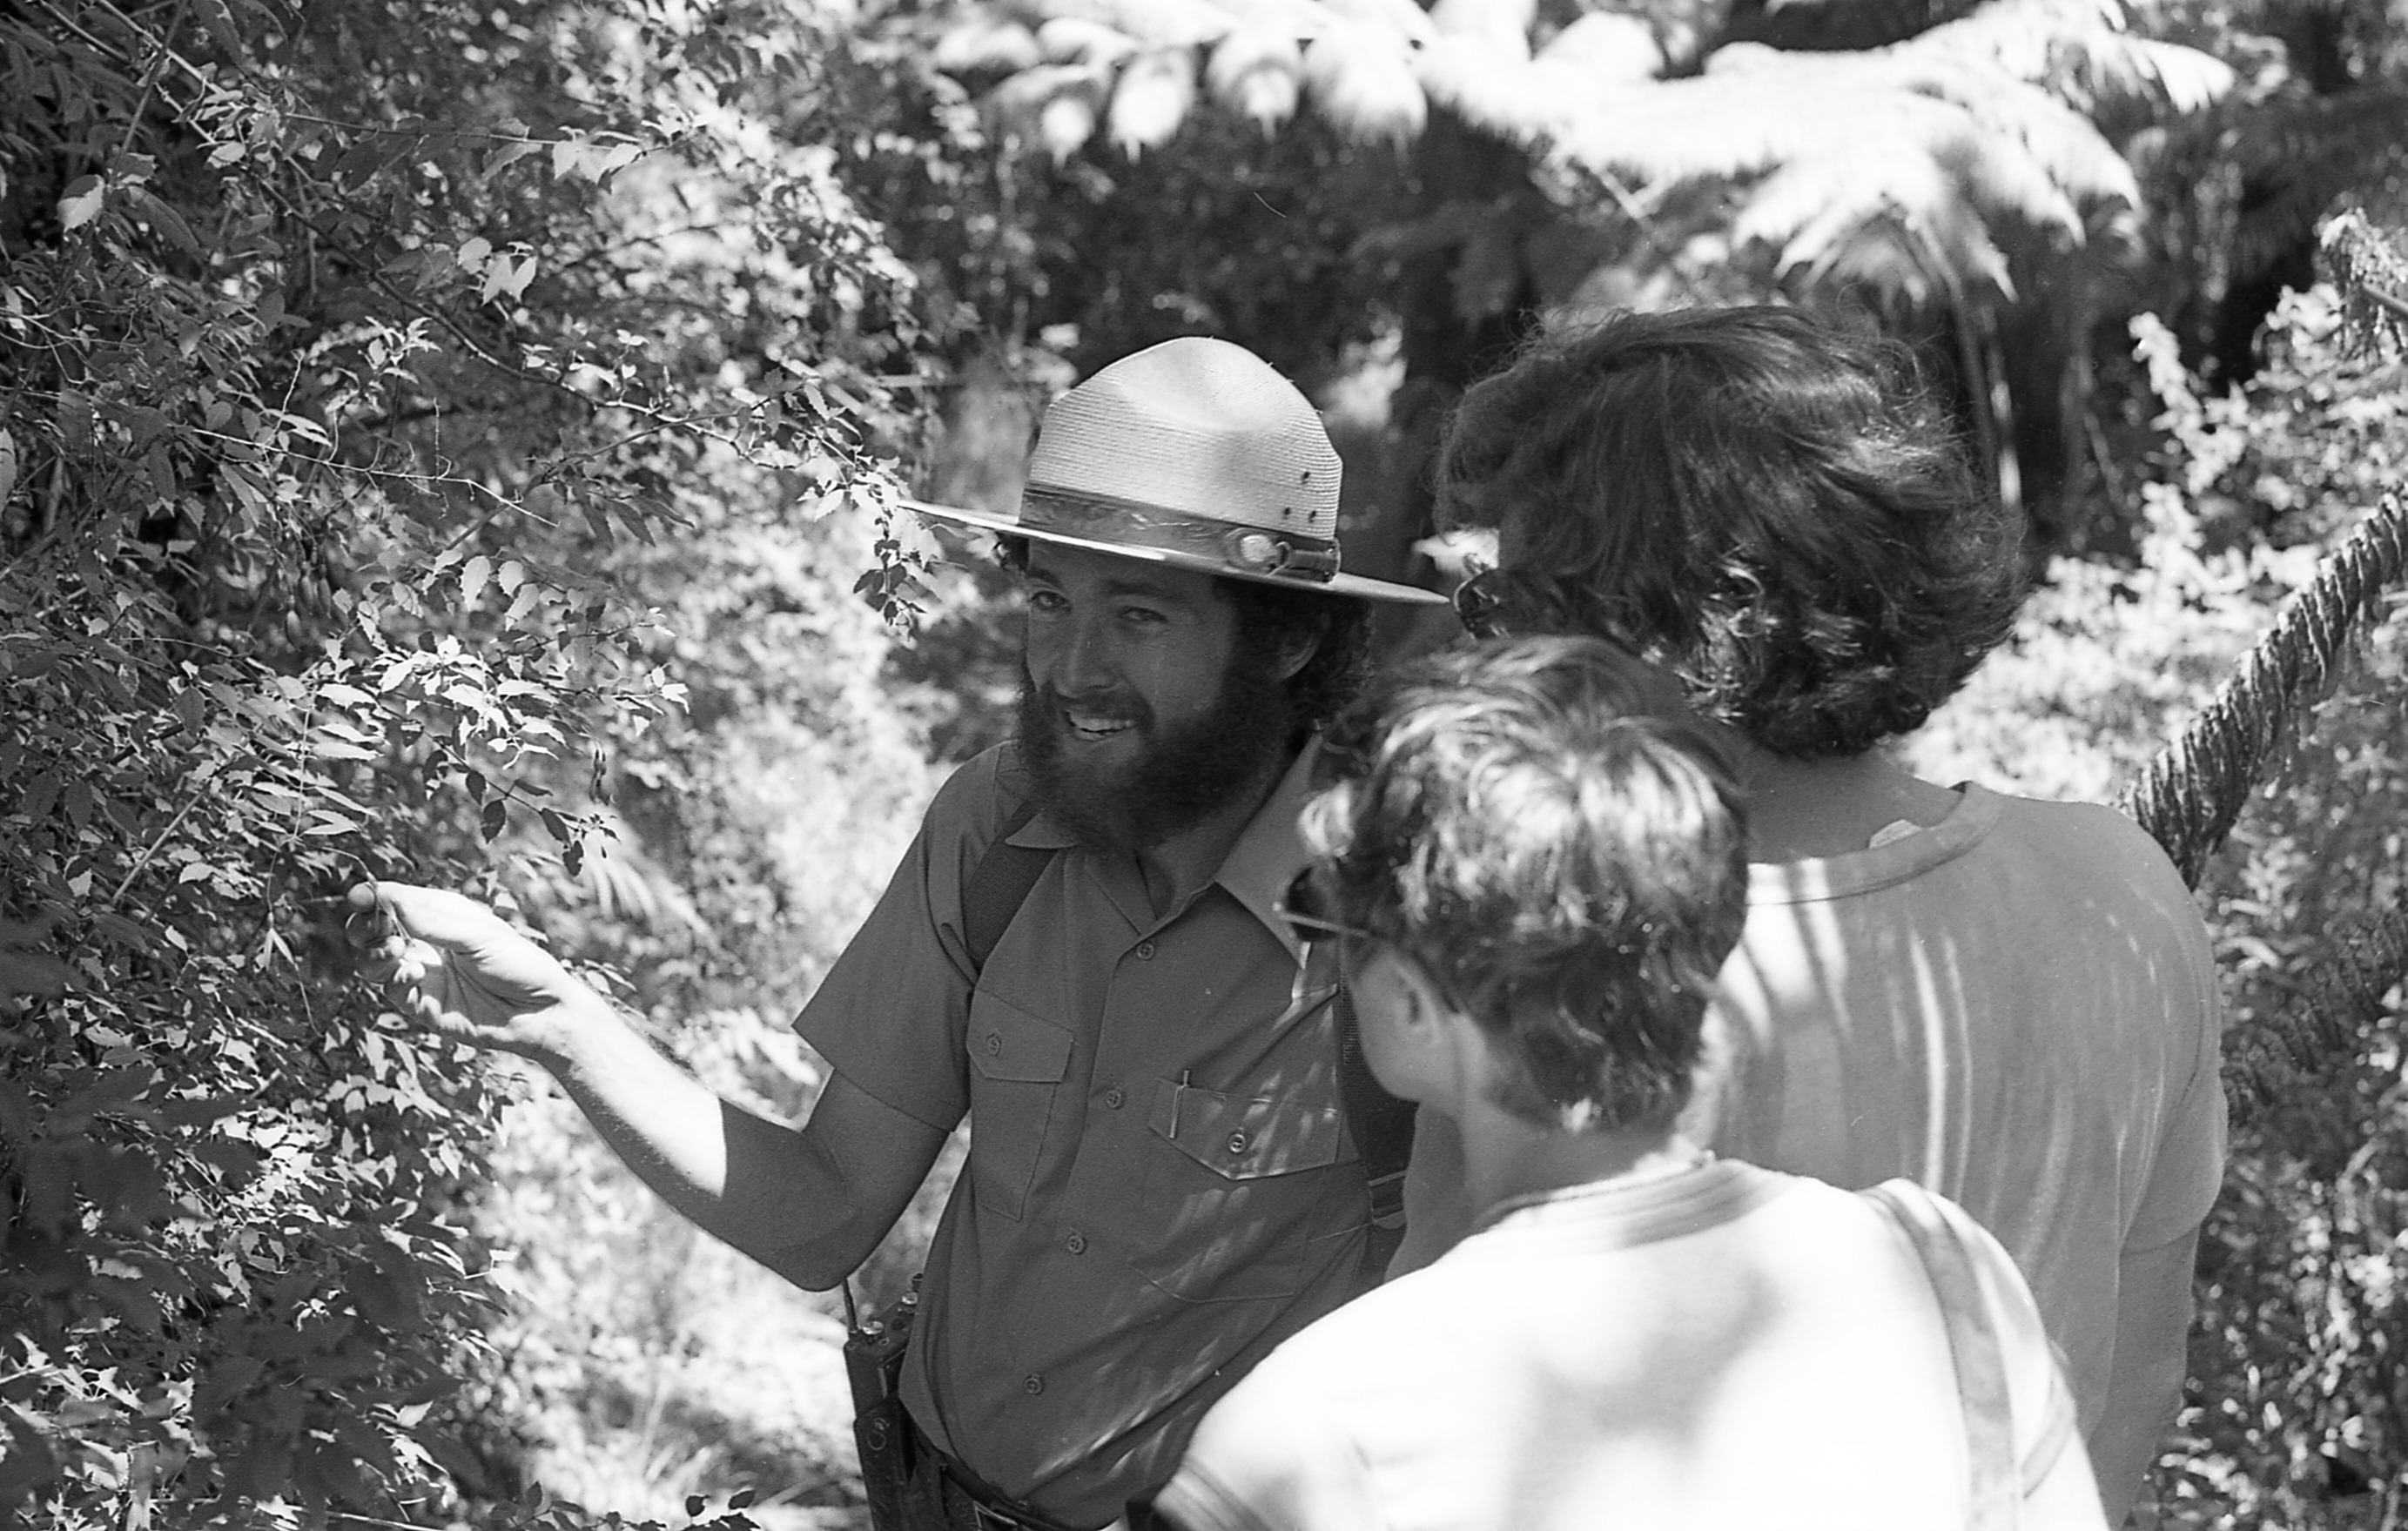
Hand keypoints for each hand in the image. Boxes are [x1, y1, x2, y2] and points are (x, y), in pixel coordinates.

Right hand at [350, 882, 602, 1058]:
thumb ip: (433, 921)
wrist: (539, 1013)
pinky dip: (393, 978)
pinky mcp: (419, 1003)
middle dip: (364, 925)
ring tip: (395, 950)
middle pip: (374, 929)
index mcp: (441, 913)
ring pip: (373, 959)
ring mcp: (420, 972)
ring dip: (375, 952)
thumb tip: (388, 898)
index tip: (359, 897)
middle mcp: (425, 940)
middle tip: (373, 927)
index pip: (394, 899)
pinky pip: (389, 988)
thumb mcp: (479, 936)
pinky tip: (413, 973)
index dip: (372, 897)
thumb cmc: (518, 964)